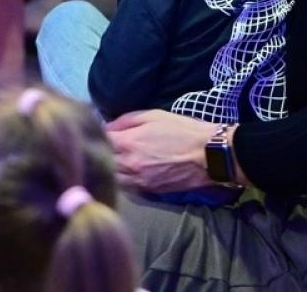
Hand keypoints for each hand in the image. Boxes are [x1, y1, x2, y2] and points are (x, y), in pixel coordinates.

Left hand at [106, 109, 221, 193]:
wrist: (208, 155)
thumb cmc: (182, 130)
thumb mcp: (153, 115)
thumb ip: (126, 120)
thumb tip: (106, 126)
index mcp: (128, 143)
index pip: (101, 141)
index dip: (98, 135)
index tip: (98, 131)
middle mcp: (129, 165)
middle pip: (104, 162)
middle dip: (101, 153)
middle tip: (103, 146)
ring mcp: (138, 181)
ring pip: (113, 178)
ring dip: (111, 169)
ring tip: (114, 160)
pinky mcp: (149, 191)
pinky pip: (127, 187)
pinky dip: (123, 179)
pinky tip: (126, 171)